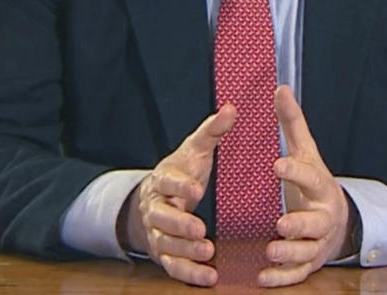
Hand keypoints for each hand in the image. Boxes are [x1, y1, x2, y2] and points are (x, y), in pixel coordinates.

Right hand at [119, 105, 235, 286]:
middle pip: (162, 218)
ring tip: (208, 253)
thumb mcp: (195, 151)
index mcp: (162, 180)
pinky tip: (209, 277)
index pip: (167, 182)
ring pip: (167, 245)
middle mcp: (156, 208)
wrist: (155, 200)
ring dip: (186, 251)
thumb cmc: (182, 173)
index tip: (196, 189)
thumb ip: (212, 132)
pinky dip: (189, 274)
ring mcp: (158, 233)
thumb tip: (231, 108)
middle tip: (200, 230)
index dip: (179, 186)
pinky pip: (173, 267)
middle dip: (179, 225)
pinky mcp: (164, 254)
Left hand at [260, 85, 354, 287]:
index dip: (295, 171)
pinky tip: (263, 277)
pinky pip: (298, 273)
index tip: (277, 165)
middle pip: (315, 223)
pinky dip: (282, 277)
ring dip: (289, 253)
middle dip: (299, 224)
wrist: (338, 220)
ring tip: (271, 251)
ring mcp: (317, 243)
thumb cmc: (314, 182)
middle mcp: (322, 216)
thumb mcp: (306, 152)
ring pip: (306, 251)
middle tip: (281, 223)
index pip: (309, 177)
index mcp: (320, 185)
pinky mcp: (310, 263)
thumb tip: (281, 87)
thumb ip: (292, 123)